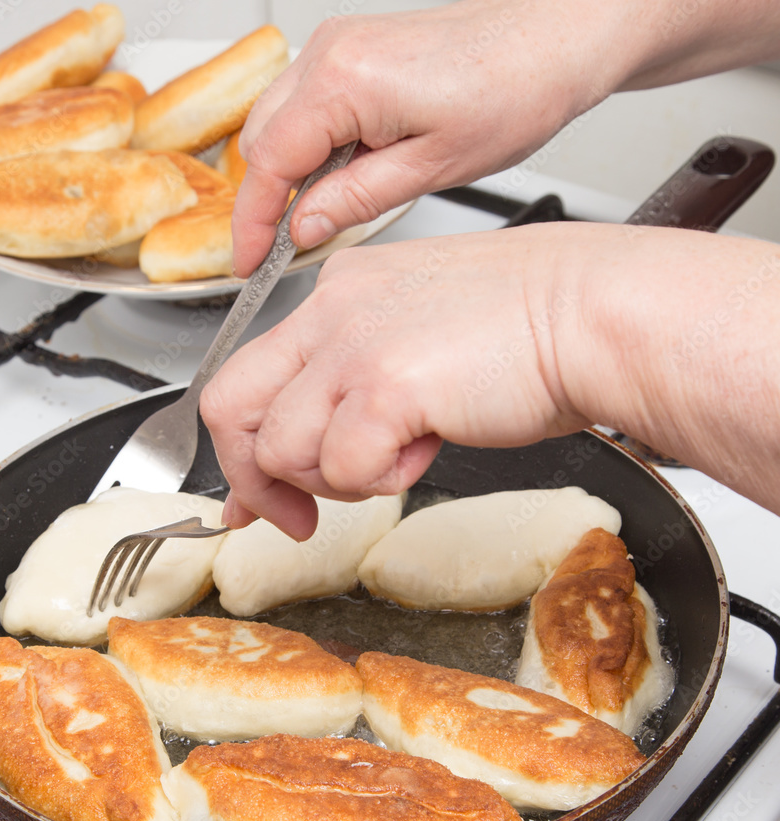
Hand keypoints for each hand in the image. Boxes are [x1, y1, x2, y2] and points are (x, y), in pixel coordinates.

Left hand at [201, 223, 779, 536]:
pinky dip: (381, 480)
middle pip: (230, 407)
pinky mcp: (386, 386)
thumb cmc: (528, 331)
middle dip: (252, 481)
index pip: (247, 374)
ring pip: (281, 449)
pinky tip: (427, 447)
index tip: (257, 496)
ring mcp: (353, 346)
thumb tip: (299, 460)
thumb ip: (346, 389)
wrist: (597, 314)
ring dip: (334, 479)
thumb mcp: (413, 341)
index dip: (243, 447)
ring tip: (399, 456)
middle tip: (293, 518)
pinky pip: (342, 468)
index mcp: (336, 294)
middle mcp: (331, 311)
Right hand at [231, 0, 635, 275]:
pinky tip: (335, 176)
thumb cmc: (515, 87)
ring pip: (277, 122)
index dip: (253, 223)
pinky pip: (304, 104)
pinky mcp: (352, 49)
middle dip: (263, 200)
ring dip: (284, 174)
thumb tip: (303, 228)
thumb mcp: (431, 168)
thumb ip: (354, 201)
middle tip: (279, 251)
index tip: (250, 263)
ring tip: (316, 218)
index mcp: (343, 81)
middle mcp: (330, 53)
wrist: (556, 34)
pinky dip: (306, 147)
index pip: (267, 164)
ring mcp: (338, 46)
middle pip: (260, 140)